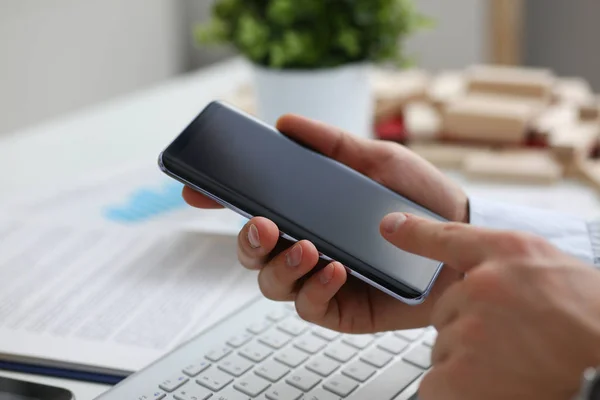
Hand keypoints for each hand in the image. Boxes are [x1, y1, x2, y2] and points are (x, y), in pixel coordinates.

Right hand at [184, 114, 467, 332]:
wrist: (459, 239)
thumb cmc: (417, 199)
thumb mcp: (376, 160)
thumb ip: (331, 143)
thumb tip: (286, 124)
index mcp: (306, 211)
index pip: (251, 207)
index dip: (219, 199)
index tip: (196, 189)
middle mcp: (304, 245)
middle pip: (251, 251)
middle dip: (246, 239)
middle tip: (263, 223)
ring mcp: (318, 279)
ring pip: (270, 282)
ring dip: (279, 265)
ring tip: (308, 247)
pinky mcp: (339, 307)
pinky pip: (308, 305)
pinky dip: (315, 287)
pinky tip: (336, 268)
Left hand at [382, 212, 599, 399]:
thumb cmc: (592, 325)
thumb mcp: (557, 275)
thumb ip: (510, 268)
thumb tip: (471, 278)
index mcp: (511, 255)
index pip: (450, 236)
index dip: (416, 232)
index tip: (389, 226)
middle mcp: (483, 286)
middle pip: (446, 313)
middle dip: (469, 332)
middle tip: (514, 346)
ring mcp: (469, 329)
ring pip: (444, 350)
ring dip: (468, 366)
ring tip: (515, 370)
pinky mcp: (457, 375)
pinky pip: (435, 385)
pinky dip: (458, 394)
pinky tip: (498, 391)